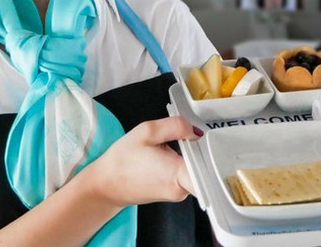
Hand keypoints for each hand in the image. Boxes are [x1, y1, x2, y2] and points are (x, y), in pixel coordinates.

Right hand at [85, 116, 201, 206]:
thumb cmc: (122, 161)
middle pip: (207, 167)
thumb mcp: (146, 131)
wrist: (105, 186)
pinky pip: (188, 175)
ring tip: (179, 142)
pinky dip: (184, 162)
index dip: (216, 151)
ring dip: (192, 155)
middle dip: (203, 149)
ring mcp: (179, 193)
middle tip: (193, 133)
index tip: (212, 137)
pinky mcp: (174, 192)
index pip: (212, 169)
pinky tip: (174, 152)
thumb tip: (195, 130)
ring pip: (197, 170)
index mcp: (177, 174)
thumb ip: (175, 126)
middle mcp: (182, 189)